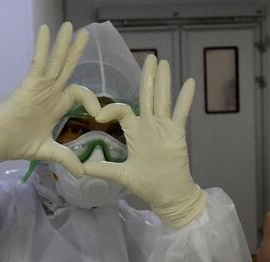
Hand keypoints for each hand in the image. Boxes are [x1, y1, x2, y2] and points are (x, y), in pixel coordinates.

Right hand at [0, 23, 101, 174]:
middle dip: (75, 52)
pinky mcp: (29, 85)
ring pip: (55, 62)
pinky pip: (39, 63)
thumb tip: (81, 173)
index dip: (92, 100)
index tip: (100, 114)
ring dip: (62, 44)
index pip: (78, 94)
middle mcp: (48, 93)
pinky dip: (43, 47)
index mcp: (54, 106)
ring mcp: (39, 88)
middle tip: (85, 34)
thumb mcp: (47, 152)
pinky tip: (46, 30)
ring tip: (70, 26)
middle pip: (66, 68)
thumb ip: (65, 158)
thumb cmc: (15, 144)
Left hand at [82, 54, 206, 228]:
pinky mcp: (177, 134)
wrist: (168, 196)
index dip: (110, 109)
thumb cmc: (147, 185)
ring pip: (162, 100)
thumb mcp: (120, 175)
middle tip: (150, 57)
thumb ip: (102, 169)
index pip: (123, 111)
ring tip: (163, 62)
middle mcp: (150, 126)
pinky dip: (185, 99)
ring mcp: (164, 129)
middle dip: (148, 77)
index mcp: (136, 132)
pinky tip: (189, 82)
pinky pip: (181, 114)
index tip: (98, 116)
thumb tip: (80, 169)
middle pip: (147, 96)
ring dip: (163, 81)